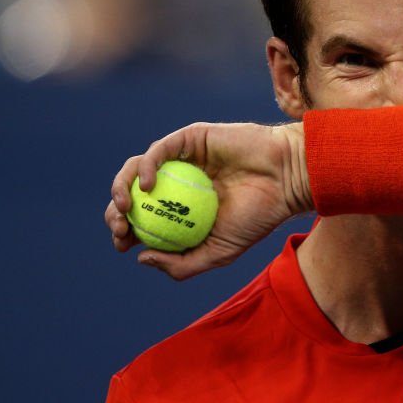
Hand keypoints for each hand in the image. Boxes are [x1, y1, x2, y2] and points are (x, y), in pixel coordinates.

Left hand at [104, 122, 311, 278]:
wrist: (286, 180)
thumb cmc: (258, 217)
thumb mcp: (219, 253)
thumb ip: (181, 264)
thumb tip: (140, 258)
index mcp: (182, 210)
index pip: (143, 219)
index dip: (124, 231)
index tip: (123, 243)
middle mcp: (178, 183)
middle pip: (132, 194)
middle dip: (116, 211)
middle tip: (120, 226)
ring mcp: (183, 159)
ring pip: (138, 168)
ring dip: (121, 187)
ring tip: (126, 207)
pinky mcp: (190, 138)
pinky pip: (159, 149)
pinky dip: (146, 166)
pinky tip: (147, 186)